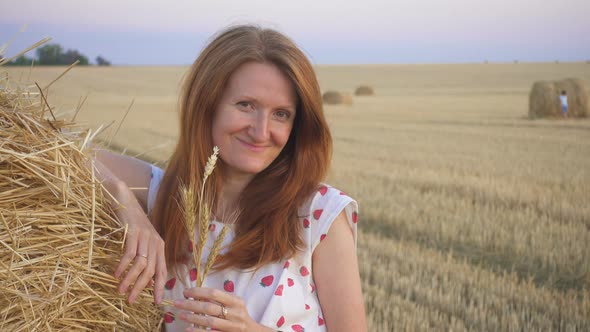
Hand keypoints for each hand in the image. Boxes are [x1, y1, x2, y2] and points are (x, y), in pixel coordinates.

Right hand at [112, 182, 166, 304]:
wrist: (125, 200)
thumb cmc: (132, 224)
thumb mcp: (143, 242)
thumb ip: (147, 259)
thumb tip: (146, 282)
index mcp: (160, 246)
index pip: (162, 270)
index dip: (159, 287)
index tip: (155, 302)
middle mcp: (155, 242)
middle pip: (151, 270)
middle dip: (141, 288)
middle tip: (131, 300)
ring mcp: (145, 236)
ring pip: (141, 264)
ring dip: (130, 279)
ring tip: (121, 290)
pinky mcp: (134, 232)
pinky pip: (130, 253)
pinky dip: (123, 265)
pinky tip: (116, 273)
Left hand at [174, 287, 272, 331]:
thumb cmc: (238, 315)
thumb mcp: (234, 304)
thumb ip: (219, 299)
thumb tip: (195, 294)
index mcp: (236, 301)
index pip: (214, 293)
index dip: (198, 292)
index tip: (186, 292)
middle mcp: (235, 313)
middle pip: (209, 308)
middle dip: (191, 304)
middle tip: (177, 303)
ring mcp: (232, 326)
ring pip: (209, 322)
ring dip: (193, 318)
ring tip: (181, 315)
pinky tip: (188, 329)